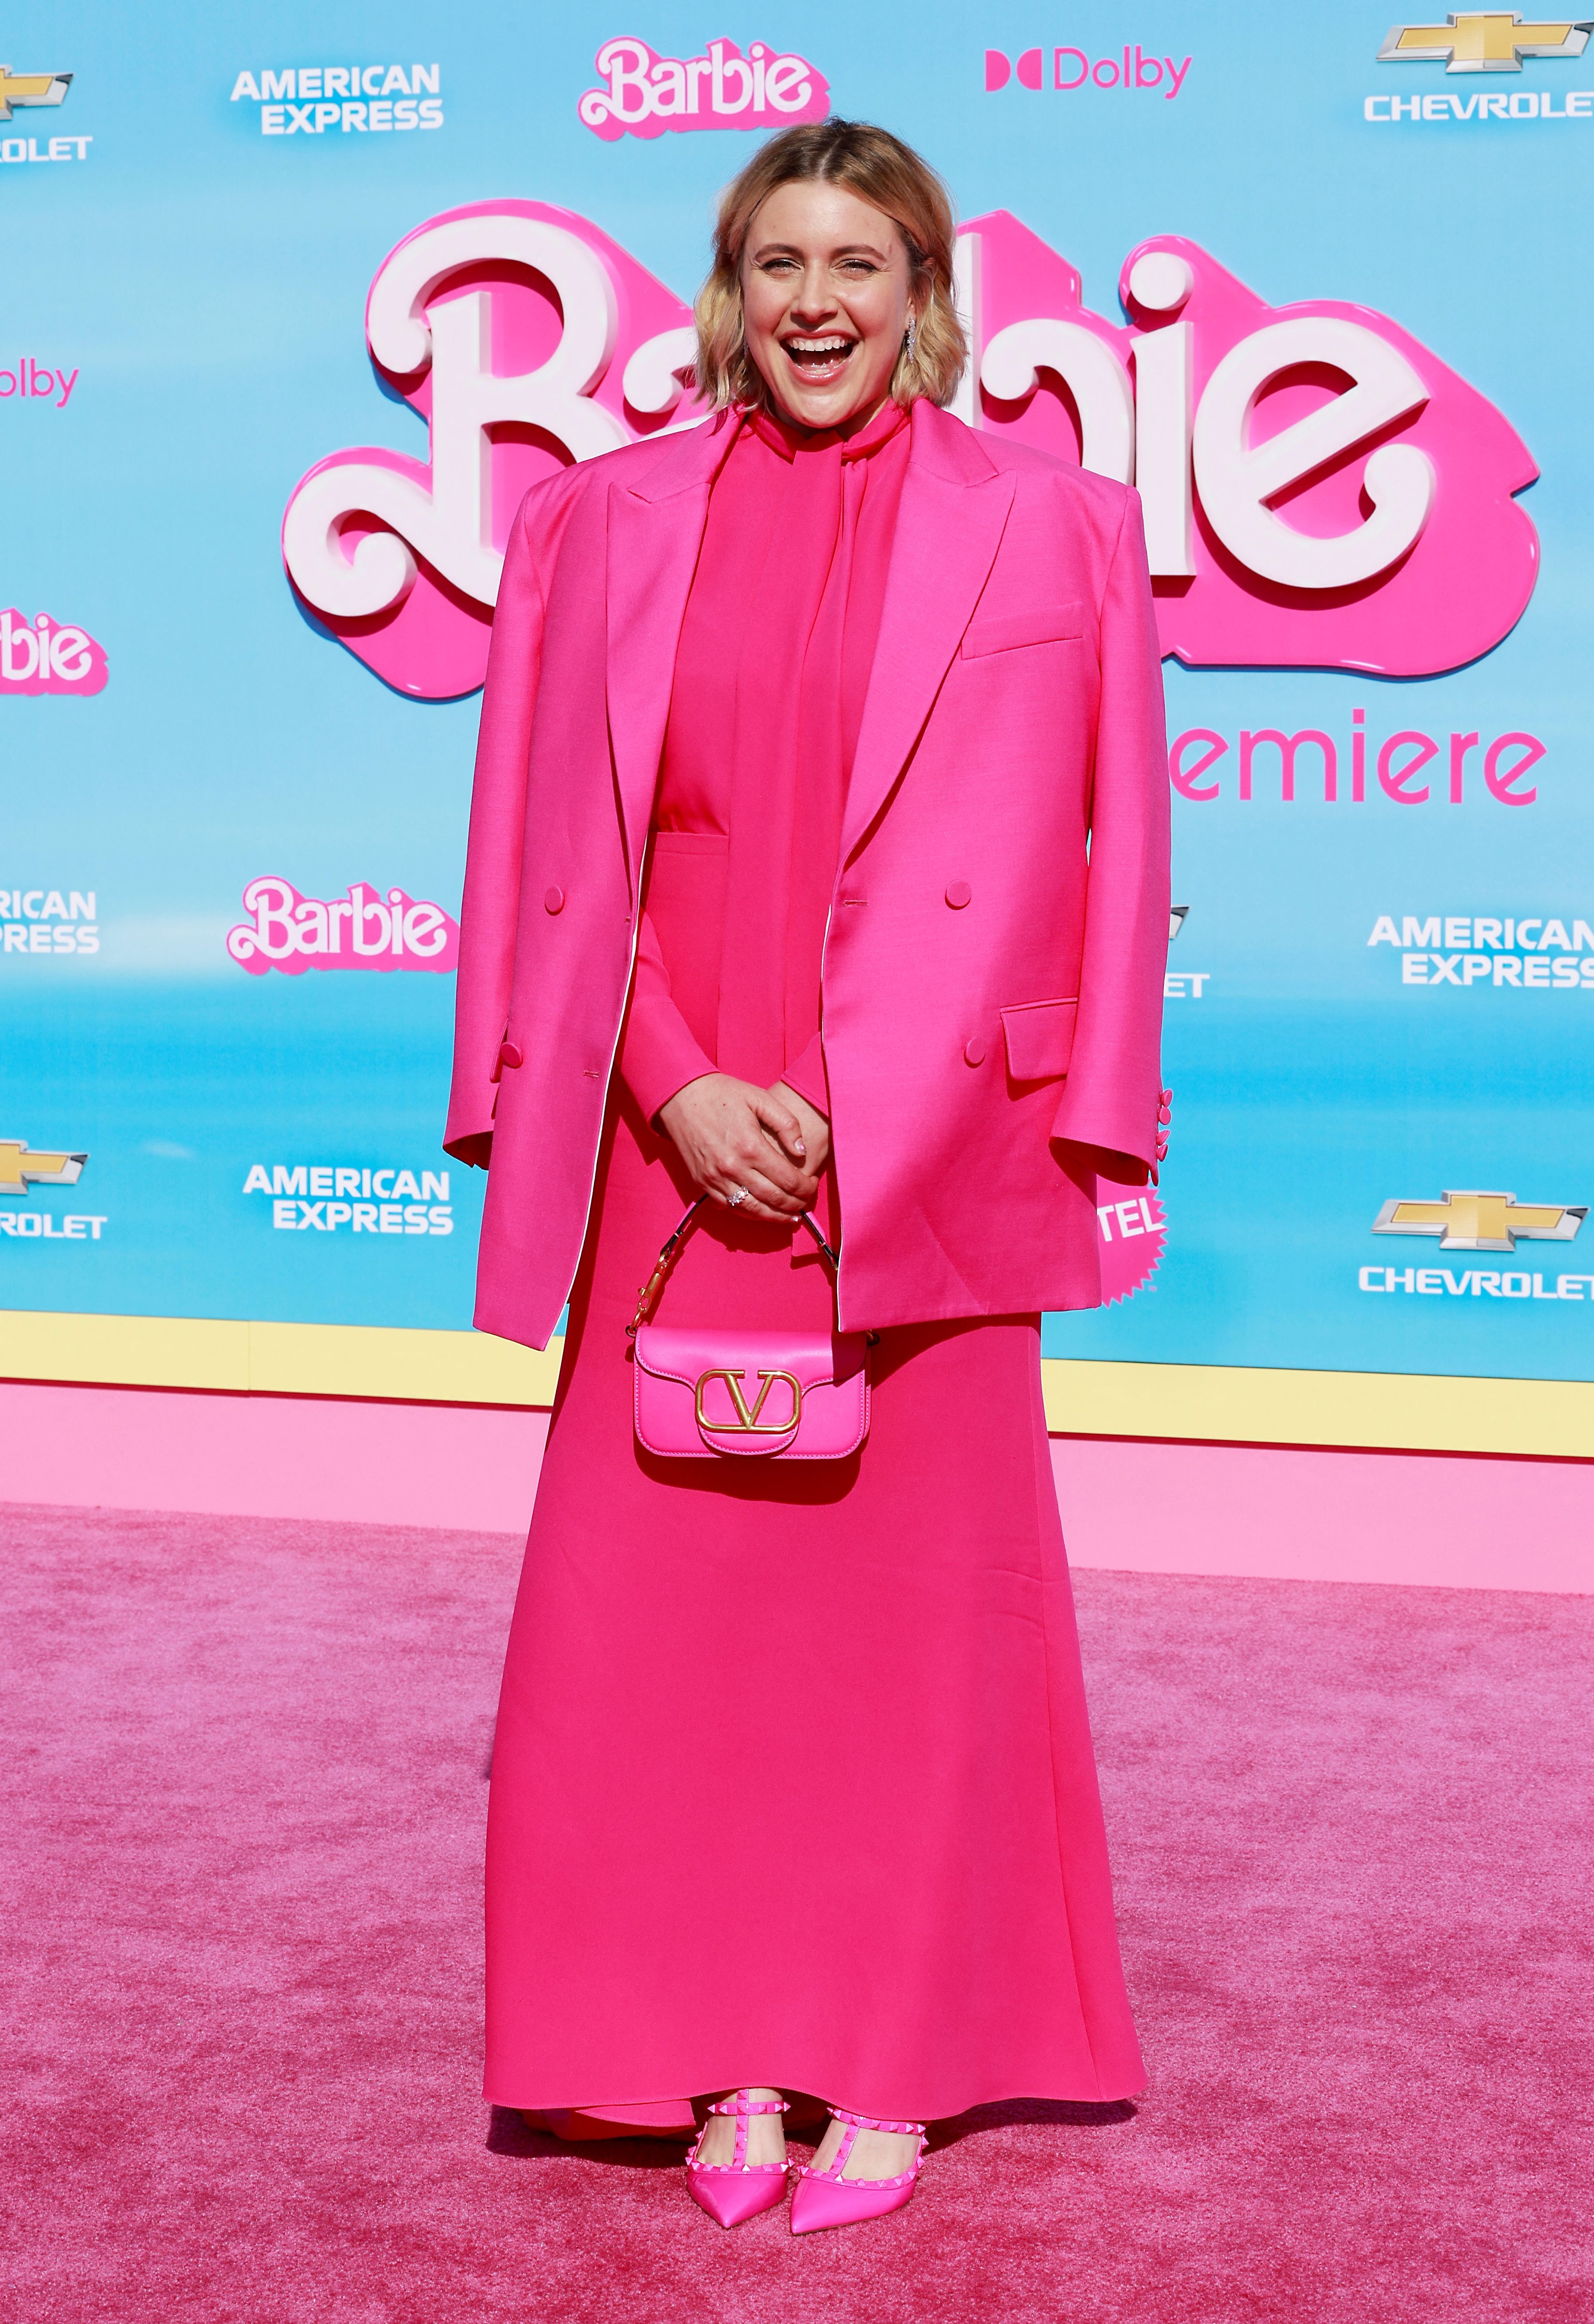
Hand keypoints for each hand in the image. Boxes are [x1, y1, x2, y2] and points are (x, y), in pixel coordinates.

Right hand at [657, 1074, 818, 1221]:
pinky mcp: (702, 1183)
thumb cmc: (723, 1094)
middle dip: (795, 1205)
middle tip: (806, 1203)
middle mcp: (733, 1167)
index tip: (813, 1185)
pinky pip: (729, 1207)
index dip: (806, 1188)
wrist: (681, 1097)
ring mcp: (715, 1178)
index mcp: (751, 1146)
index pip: (788, 1180)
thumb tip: (802, 1152)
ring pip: (752, 1210)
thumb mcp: (760, 1098)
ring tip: (790, 1217)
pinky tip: (762, 1211)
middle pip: (773, 1199)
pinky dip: (749, 1213)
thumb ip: (786, 1124)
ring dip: (775, 1217)